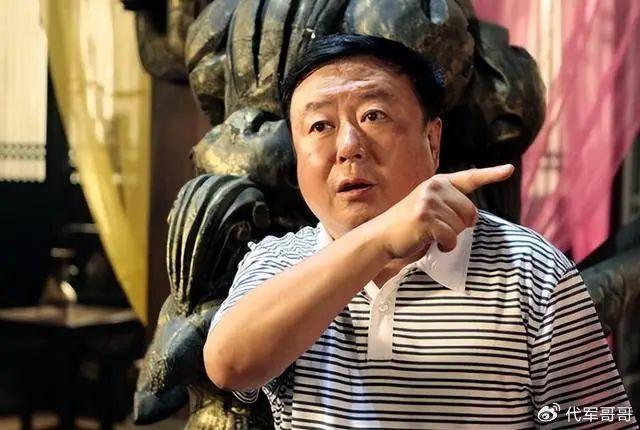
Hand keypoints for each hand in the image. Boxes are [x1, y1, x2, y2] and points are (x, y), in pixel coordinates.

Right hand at [374, 164, 513, 257]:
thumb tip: (472, 218)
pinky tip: (431, 242)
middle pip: (470, 211)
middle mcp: (435, 188)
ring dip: (449, 237)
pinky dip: (445, 245)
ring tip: (430, 234)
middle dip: (459, 226)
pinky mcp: (425, 218)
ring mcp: (429, 201)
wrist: (382, 236)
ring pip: (460, 226)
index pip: (470, 178)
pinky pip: (450, 237)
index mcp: (438, 182)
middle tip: (438, 229)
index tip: (509, 170)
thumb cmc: (409, 226)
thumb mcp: (429, 207)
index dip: (492, 174)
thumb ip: (450, 205)